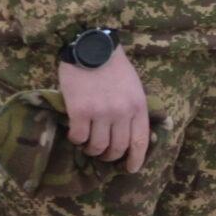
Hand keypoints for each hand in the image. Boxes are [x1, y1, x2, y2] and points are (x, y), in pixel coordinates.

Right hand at [60, 49, 149, 172]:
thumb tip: (129, 133)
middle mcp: (121, 113)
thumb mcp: (134, 87)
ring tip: (87, 143)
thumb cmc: (114, 66)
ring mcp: (101, 113)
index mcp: (138, 106)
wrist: (92, 46)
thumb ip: (133, 109)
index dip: (136, 159)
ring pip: (97, 147)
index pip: (140, 142)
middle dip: (109, 156)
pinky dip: (76, 139)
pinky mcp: (79, 111)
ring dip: (91, 149)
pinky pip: (78, 137)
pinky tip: (75, 132)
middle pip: (117, 148)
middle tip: (102, 153)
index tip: (131, 169)